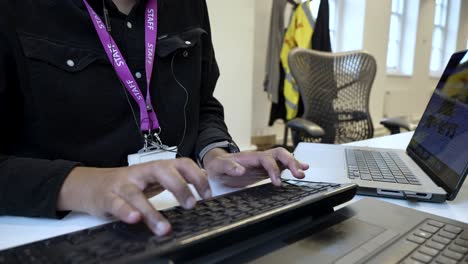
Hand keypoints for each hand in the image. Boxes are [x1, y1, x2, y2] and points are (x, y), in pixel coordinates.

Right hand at [57, 158, 211, 235]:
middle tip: (191, 205)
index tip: (207, 196)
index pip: (180, 164)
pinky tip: (135, 219)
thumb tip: (201, 181)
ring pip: (137, 194)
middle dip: (179, 187)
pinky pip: (117, 204)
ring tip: (164, 228)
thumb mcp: (152, 179)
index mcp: (155, 168)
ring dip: (151, 212)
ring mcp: (123, 184)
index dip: (196, 177)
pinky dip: (126, 212)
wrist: (91, 184)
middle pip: (162, 171)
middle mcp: (140, 173)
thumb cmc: (128, 184)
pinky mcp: (107, 197)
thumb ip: (173, 179)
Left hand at [203, 147, 308, 187]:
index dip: (274, 169)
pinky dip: (291, 168)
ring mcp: (264, 163)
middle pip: (279, 154)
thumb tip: (241, 170)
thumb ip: (228, 167)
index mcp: (250, 157)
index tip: (277, 183)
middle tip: (299, 175)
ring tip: (303, 173)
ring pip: (283, 158)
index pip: (267, 159)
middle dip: (290, 162)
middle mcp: (259, 157)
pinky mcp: (266, 169)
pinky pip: (281, 166)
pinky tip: (300, 172)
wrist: (217, 165)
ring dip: (294, 164)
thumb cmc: (218, 166)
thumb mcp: (218, 166)